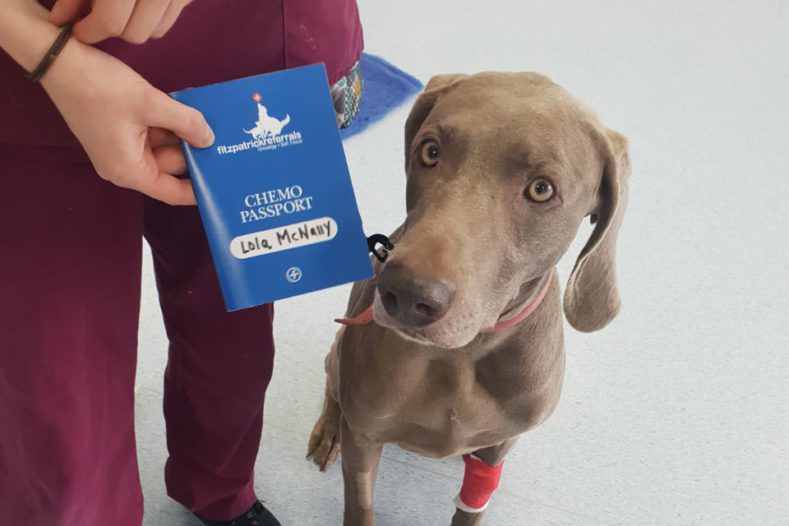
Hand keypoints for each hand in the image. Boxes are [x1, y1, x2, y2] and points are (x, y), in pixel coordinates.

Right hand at [42, 38, 212, 204]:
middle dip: (194, 151)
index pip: (172, 192)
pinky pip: (154, 133)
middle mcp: (125, 165)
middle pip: (171, 166)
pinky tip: (188, 108)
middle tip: (226, 139)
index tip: (224, 183)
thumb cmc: (100, 87)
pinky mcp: (122, 131)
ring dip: (183, 132)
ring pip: (165, 146)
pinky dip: (169, 122)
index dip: (199, 189)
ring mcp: (123, 148)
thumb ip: (185, 123)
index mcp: (129, 170)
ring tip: (209, 118)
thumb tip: (209, 139)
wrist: (61, 61)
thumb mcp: (151, 104)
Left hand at [49, 0, 191, 43]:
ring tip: (121, 8)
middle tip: (100, 17)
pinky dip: (154, 16)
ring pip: (156, 31)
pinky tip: (140, 3)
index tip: (78, 28)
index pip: (110, 22)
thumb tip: (61, 21)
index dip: (90, 30)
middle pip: (136, 33)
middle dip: (115, 30)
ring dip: (137, 26)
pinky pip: (171, 19)